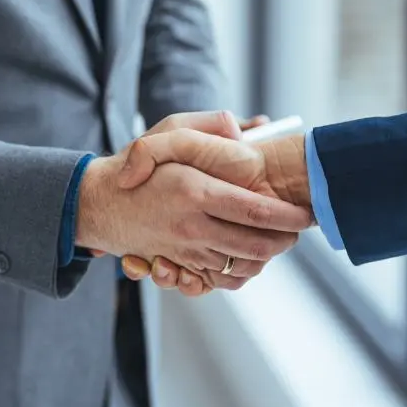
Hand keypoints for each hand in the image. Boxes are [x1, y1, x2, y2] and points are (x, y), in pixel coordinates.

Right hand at [75, 113, 312, 289]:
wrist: (99, 204)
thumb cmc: (138, 167)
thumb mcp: (168, 132)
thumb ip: (207, 126)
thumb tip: (243, 127)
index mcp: (193, 190)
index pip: (254, 211)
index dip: (288, 217)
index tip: (307, 214)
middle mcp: (190, 225)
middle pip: (255, 246)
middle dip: (284, 241)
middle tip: (296, 230)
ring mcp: (184, 250)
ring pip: (241, 267)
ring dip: (266, 257)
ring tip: (276, 240)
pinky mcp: (178, 266)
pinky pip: (219, 280)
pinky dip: (240, 273)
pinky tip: (247, 256)